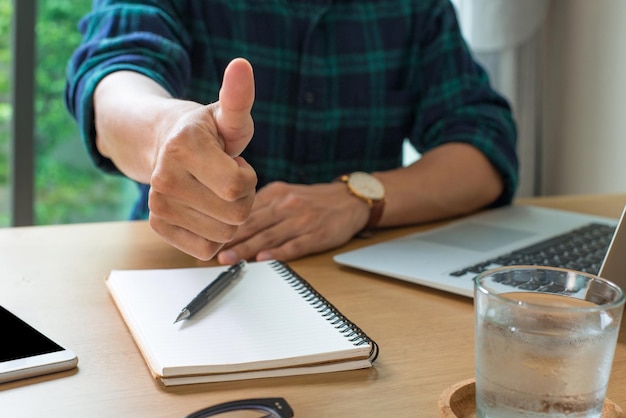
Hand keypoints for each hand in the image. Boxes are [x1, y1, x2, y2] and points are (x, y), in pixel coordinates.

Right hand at [148, 58, 256, 259]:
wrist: (165, 145)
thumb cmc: (207, 132)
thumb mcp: (227, 115)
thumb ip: (238, 98)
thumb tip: (242, 65)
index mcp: (183, 148)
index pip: (238, 188)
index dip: (248, 177)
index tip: (235, 162)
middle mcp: (164, 179)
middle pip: (235, 216)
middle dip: (243, 199)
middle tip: (227, 178)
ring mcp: (158, 206)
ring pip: (223, 236)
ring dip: (230, 217)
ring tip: (215, 191)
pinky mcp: (159, 227)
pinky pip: (206, 251)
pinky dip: (215, 235)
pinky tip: (205, 211)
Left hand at [216, 181, 370, 263]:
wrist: (350, 200)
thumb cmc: (314, 200)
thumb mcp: (286, 193)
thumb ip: (262, 205)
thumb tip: (233, 220)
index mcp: (277, 194)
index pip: (246, 210)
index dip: (226, 223)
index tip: (209, 235)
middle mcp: (287, 205)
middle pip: (254, 223)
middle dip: (231, 238)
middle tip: (212, 251)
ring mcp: (302, 221)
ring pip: (269, 236)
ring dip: (247, 249)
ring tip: (229, 259)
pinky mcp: (316, 235)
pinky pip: (293, 245)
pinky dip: (277, 253)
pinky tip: (263, 259)